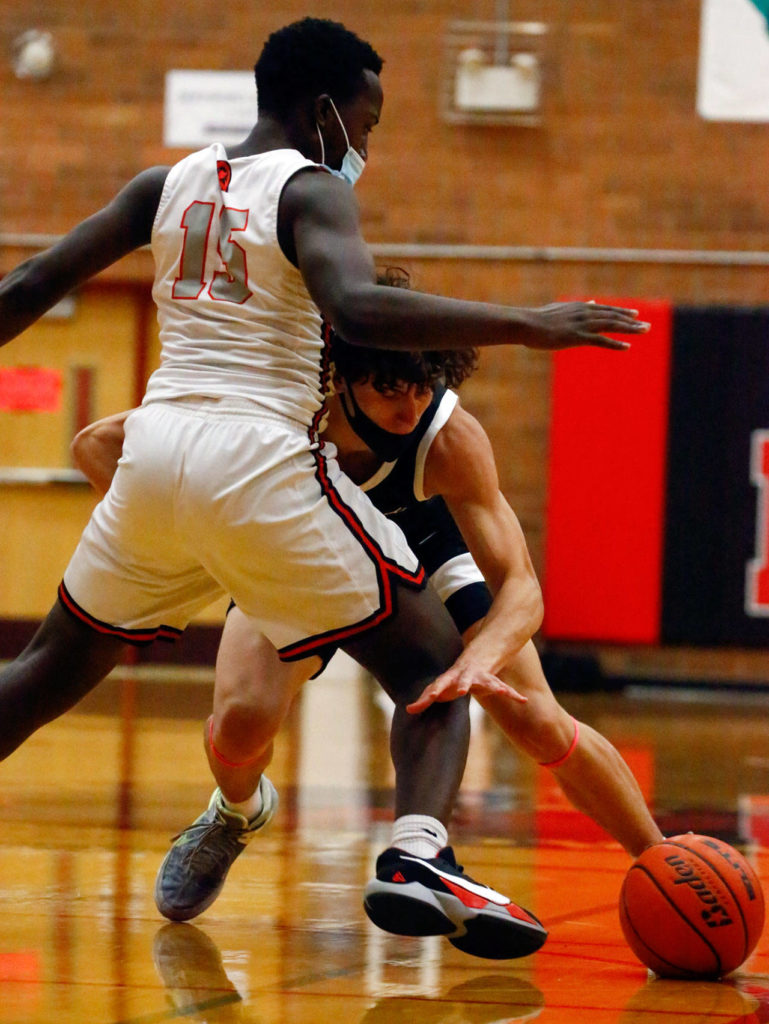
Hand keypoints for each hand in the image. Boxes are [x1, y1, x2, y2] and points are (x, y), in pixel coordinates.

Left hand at [406, 665, 527, 713]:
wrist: (476, 658)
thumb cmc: (454, 679)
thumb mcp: (439, 688)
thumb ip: (424, 700)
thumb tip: (408, 711)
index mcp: (451, 679)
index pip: (440, 684)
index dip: (435, 690)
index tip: (431, 696)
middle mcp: (466, 676)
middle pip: (464, 680)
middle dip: (464, 684)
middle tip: (462, 691)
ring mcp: (482, 678)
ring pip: (489, 681)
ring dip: (495, 687)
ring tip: (503, 693)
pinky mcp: (494, 682)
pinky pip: (506, 688)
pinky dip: (514, 694)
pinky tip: (523, 701)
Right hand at [526, 302, 650, 350]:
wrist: (525, 324)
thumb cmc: (537, 320)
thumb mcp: (559, 309)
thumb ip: (577, 308)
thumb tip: (590, 303)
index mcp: (579, 307)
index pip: (606, 309)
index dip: (621, 312)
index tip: (635, 314)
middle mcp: (584, 313)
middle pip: (613, 316)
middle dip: (632, 321)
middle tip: (647, 326)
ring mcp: (581, 325)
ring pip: (611, 325)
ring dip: (629, 329)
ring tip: (644, 331)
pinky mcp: (577, 337)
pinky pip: (600, 340)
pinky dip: (615, 343)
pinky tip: (627, 347)